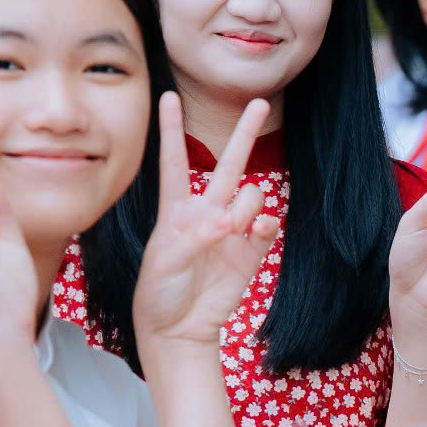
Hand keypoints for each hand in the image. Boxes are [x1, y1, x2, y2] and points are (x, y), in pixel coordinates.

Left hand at [131, 91, 282, 351]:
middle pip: (228, 163)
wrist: (179, 330)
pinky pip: (268, 225)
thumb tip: (227, 223)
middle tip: (261, 103)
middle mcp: (206, 212)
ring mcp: (232, 230)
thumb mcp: (165, 262)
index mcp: (175, 209)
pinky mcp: (251, 251)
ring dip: (246, 205)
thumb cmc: (159, 293)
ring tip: (232, 229)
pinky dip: (265, 224)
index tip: (168, 95)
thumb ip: (195, 237)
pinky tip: (255, 232)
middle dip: (245, 133)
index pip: (174, 160)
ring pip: (251, 195)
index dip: (171, 128)